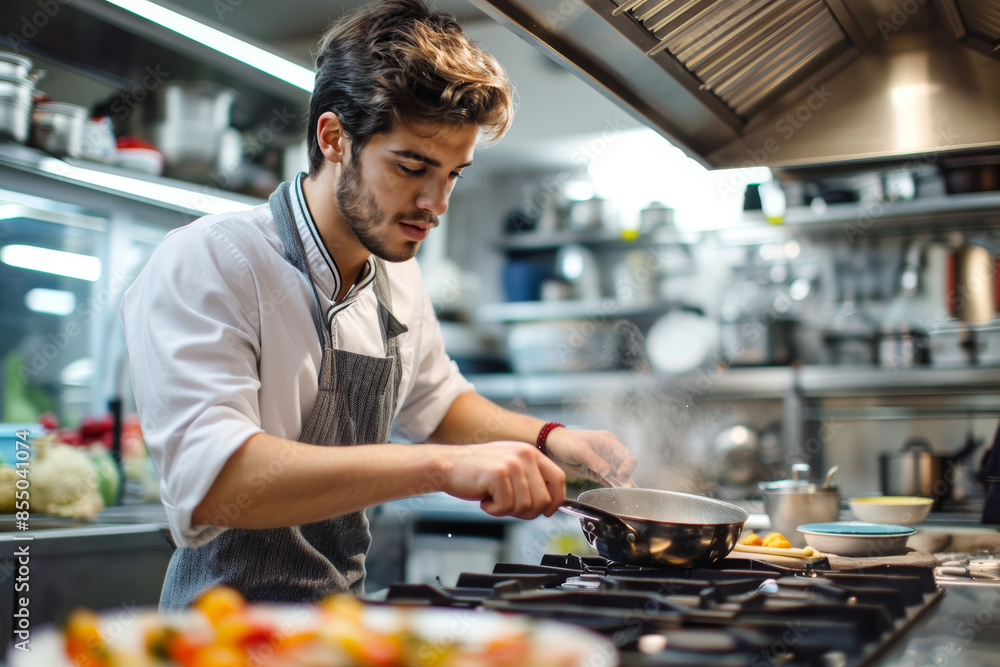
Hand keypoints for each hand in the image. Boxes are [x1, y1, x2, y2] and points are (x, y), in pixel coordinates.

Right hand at [440, 442, 565, 518]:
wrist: (446, 465)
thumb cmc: (476, 472)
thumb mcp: (510, 467)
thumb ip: (530, 480)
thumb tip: (550, 503)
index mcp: (530, 452)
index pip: (559, 479)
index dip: (555, 501)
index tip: (546, 512)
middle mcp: (524, 454)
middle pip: (544, 499)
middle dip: (527, 512)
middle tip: (508, 507)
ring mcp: (512, 463)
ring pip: (526, 506)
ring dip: (508, 511)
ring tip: (493, 500)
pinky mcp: (498, 474)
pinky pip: (507, 507)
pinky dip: (494, 510)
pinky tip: (484, 500)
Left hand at [543, 428, 636, 486]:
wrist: (552, 445)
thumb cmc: (566, 442)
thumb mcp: (580, 450)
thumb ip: (595, 461)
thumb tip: (608, 472)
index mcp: (610, 442)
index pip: (628, 457)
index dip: (627, 469)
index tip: (621, 478)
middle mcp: (610, 452)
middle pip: (626, 467)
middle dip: (626, 478)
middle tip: (623, 490)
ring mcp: (605, 462)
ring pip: (619, 475)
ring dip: (621, 484)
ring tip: (625, 496)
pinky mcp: (598, 472)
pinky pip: (609, 480)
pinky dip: (613, 486)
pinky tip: (618, 494)